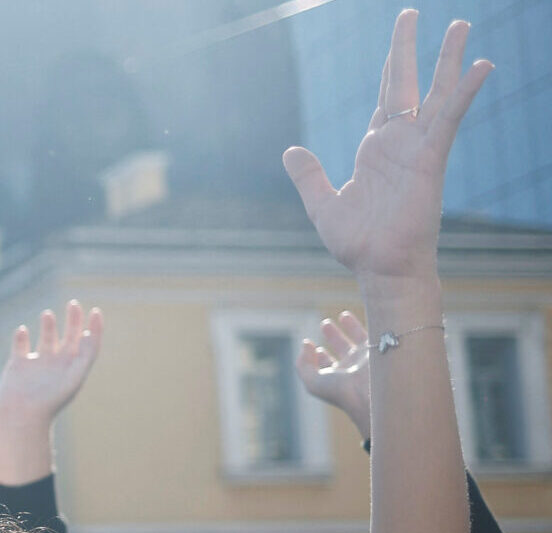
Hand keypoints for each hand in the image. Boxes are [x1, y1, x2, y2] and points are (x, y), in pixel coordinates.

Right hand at [0, 302, 102, 429]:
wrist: (24, 416)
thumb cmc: (52, 400)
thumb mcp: (74, 377)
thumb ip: (85, 355)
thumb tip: (89, 334)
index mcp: (73, 367)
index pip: (88, 343)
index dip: (94, 328)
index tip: (95, 311)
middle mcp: (58, 364)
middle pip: (69, 336)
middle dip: (73, 320)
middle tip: (73, 304)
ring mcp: (37, 364)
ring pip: (46, 338)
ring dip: (49, 325)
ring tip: (48, 314)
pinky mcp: (18, 365)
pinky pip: (20, 346)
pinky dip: (21, 336)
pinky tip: (23, 331)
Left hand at [283, 12, 490, 286]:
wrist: (379, 267)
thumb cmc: (359, 243)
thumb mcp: (322, 204)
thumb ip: (309, 175)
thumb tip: (291, 150)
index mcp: (376, 148)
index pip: (385, 96)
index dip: (390, 67)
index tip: (399, 39)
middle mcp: (399, 142)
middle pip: (406, 83)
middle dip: (410, 49)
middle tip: (414, 14)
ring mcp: (417, 148)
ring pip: (435, 93)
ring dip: (448, 59)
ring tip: (461, 24)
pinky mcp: (430, 159)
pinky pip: (449, 119)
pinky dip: (463, 92)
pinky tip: (480, 66)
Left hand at [297, 310, 374, 439]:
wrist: (374, 392)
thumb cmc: (342, 391)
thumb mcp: (313, 381)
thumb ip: (303, 364)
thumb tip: (306, 343)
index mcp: (338, 378)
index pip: (326, 365)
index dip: (318, 356)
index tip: (312, 346)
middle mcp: (354, 368)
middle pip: (342, 348)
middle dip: (333, 336)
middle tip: (325, 323)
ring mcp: (369, 358)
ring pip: (360, 338)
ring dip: (351, 326)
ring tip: (343, 315)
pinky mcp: (383, 349)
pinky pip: (375, 332)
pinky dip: (369, 324)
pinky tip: (363, 315)